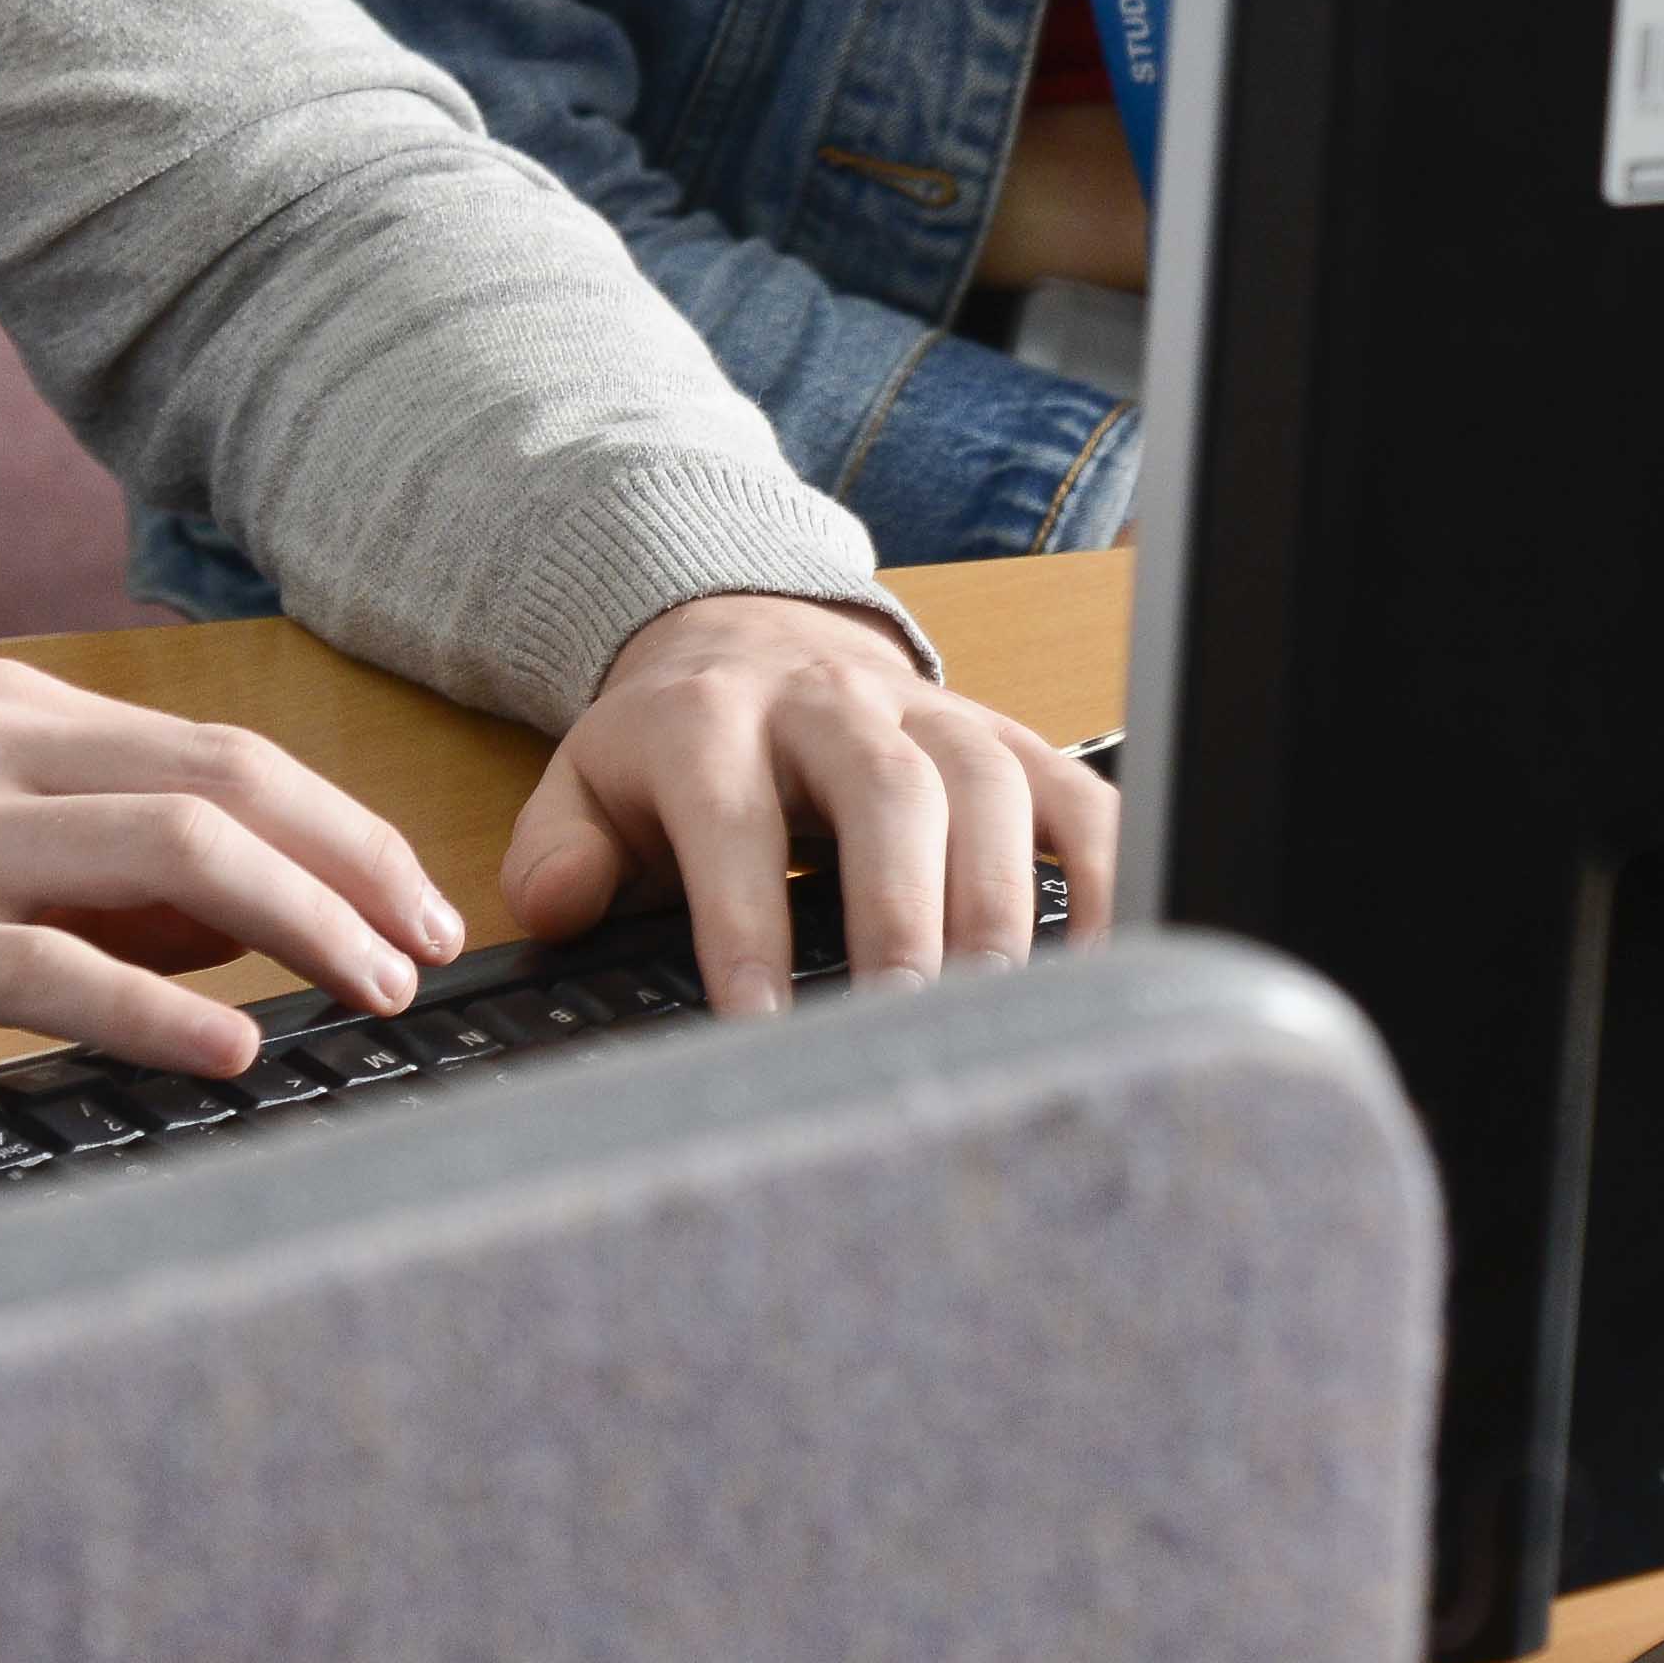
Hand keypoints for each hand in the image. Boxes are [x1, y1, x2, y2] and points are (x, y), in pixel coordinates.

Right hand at [0, 658, 470, 1116]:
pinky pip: (55, 967)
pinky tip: (231, 1050)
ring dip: (302, 924)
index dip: (344, 826)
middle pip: (224, 785)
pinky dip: (162, 1006)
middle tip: (434, 946)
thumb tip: (251, 922)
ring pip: (168, 854)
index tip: (422, 902)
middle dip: (356, 865)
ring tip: (377, 992)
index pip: (221, 751)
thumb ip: (86, 866)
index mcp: (3, 715)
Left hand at [505, 594, 1110, 1011]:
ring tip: (996, 1013)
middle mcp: (830, 702)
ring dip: (1000, 902)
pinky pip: (1077, 795)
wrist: (748, 636)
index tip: (758, 1027)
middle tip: (904, 1023)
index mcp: (711, 719)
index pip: (729, 816)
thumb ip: (559, 849)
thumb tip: (558, 904)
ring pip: (987, 784)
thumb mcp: (587, 786)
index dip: (743, 920)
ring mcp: (931, 713)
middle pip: (885, 787)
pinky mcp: (1007, 735)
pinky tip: (1104, 964)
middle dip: (900, 911)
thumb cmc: (675, 748)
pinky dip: (1104, 874)